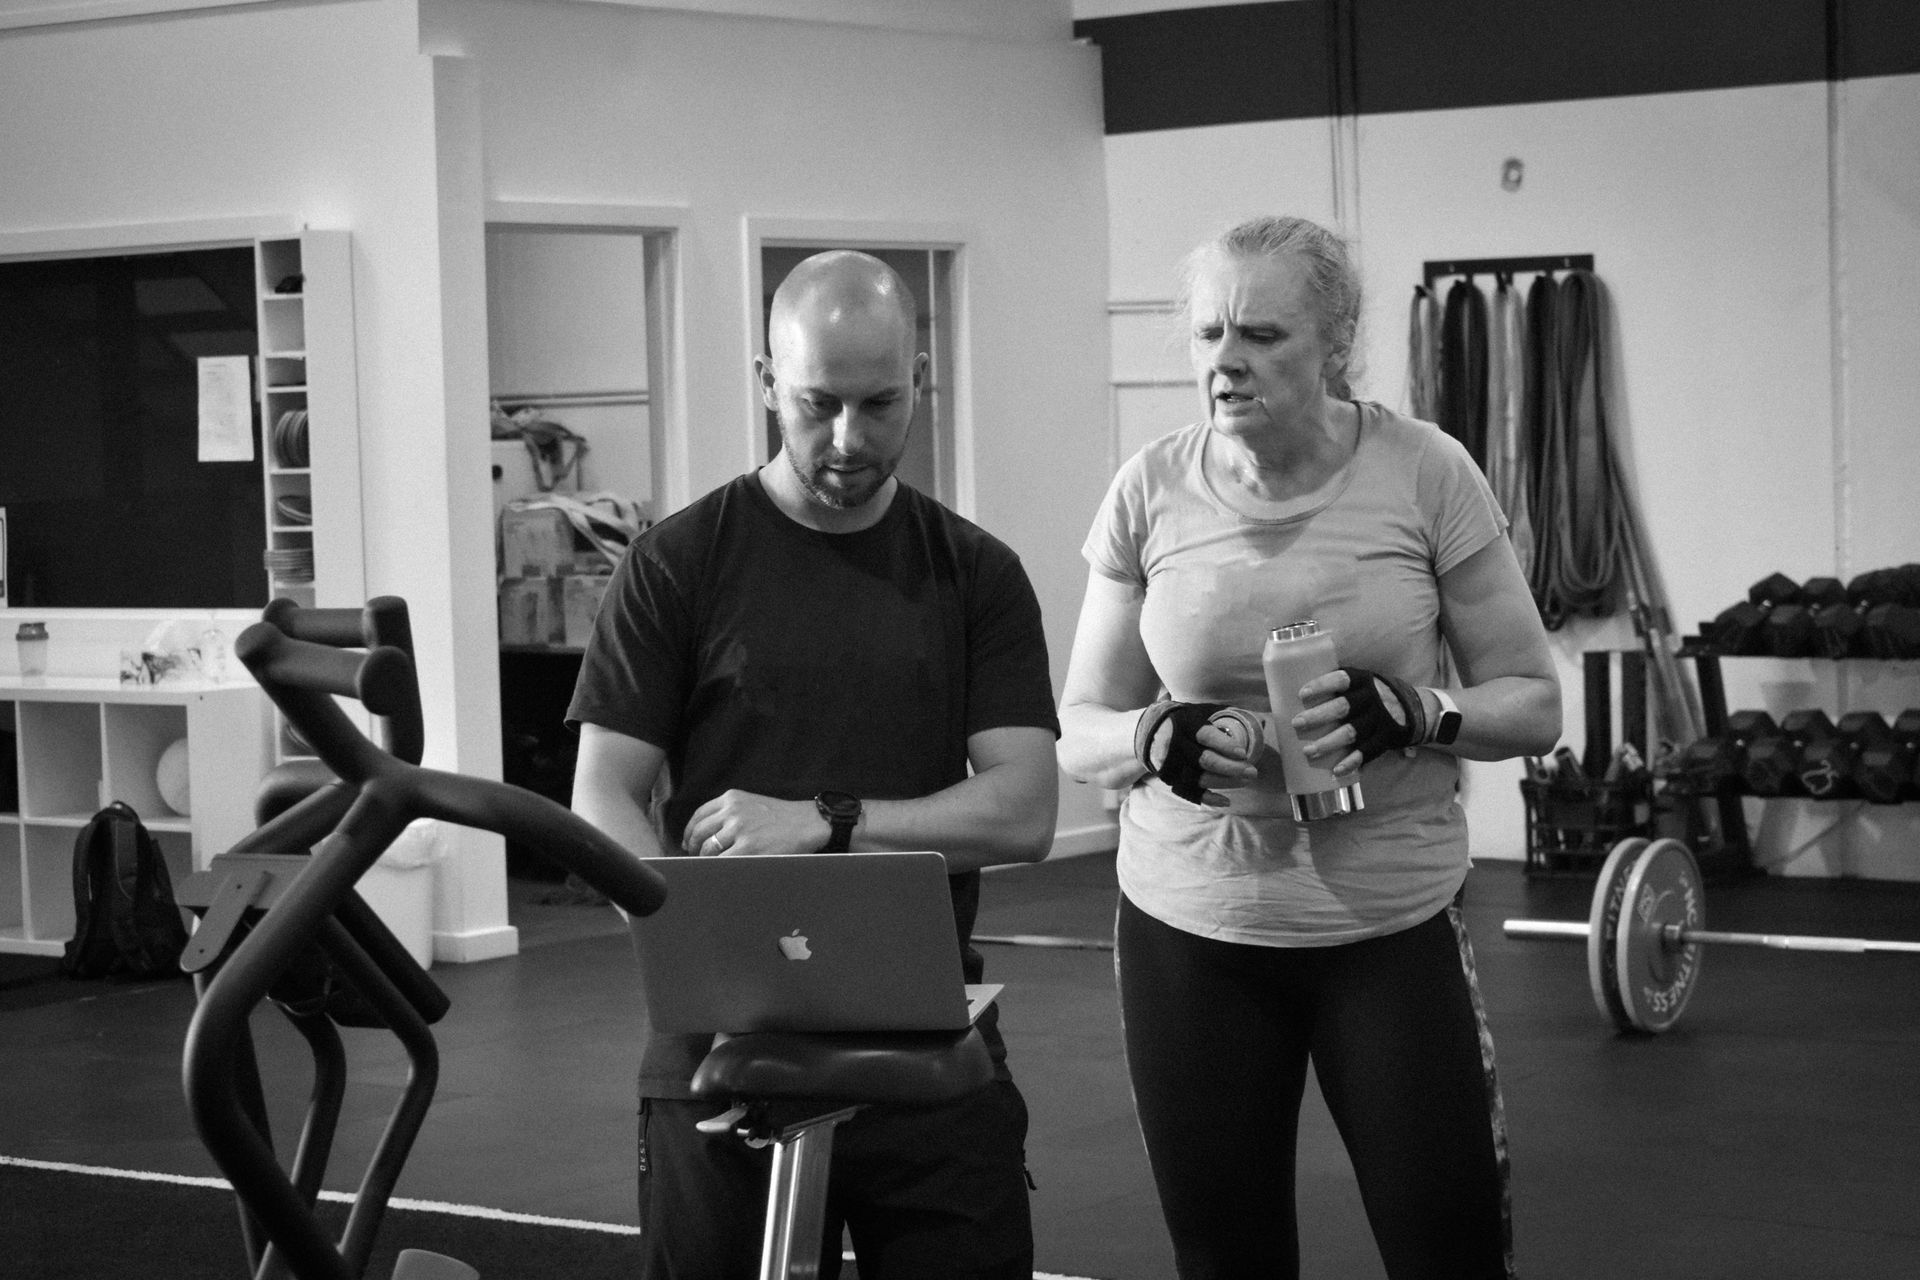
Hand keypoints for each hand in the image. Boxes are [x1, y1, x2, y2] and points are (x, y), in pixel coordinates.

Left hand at [681, 791, 824, 856]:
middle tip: (697, 858)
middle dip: (694, 849)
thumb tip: (704, 835)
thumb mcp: (750, 803)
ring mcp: (740, 831)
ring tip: (711, 866)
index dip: (690, 833)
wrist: (807, 823)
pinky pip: (723, 862)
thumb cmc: (780, 816)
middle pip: (699, 834)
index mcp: (731, 799)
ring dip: (705, 861)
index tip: (689, 843)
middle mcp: (732, 812)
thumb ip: (728, 812)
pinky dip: (718, 868)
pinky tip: (721, 871)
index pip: (698, 816)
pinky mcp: (748, 849)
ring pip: (708, 850)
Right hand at [1146, 704, 1264, 804]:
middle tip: (1252, 772)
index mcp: (1185, 724)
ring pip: (1199, 778)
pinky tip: (1226, 801)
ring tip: (1246, 781)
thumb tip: (1261, 722)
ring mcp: (1171, 764)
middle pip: (1205, 760)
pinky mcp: (1169, 778)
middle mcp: (1176, 744)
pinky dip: (1207, 798)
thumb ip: (1226, 715)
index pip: (1205, 735)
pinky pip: (1189, 793)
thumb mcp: (1198, 711)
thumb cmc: (1182, 720)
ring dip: (1225, 782)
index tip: (1243, 753)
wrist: (1147, 732)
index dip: (1225, 744)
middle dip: (1231, 768)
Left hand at [1291, 668, 1416, 776]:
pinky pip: (1367, 752)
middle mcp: (1372, 698)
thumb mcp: (1363, 683)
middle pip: (1341, 707)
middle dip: (1317, 717)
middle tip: (1297, 724)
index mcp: (1362, 680)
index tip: (1302, 695)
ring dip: (1328, 744)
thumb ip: (1340, 687)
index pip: (1341, 679)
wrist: (1416, 708)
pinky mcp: (1386, 738)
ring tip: (1308, 752)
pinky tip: (1336, 771)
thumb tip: (1296, 694)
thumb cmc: (1375, 695)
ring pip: (1351, 733)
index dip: (1321, 685)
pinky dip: (1351, 762)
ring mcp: (1380, 719)